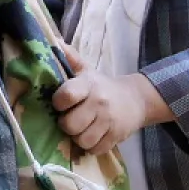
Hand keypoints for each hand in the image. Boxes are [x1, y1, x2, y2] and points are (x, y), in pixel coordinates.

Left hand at [53, 47, 170, 154]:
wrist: (136, 99)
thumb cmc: (101, 86)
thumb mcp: (86, 70)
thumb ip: (69, 57)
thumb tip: (52, 40)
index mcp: (88, 85)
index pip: (66, 95)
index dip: (58, 102)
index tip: (59, 103)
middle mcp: (99, 103)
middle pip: (71, 124)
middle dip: (65, 124)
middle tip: (68, 120)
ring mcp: (110, 121)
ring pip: (83, 140)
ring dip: (77, 137)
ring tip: (80, 129)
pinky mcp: (118, 137)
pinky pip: (96, 149)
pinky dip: (90, 147)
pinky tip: (91, 137)